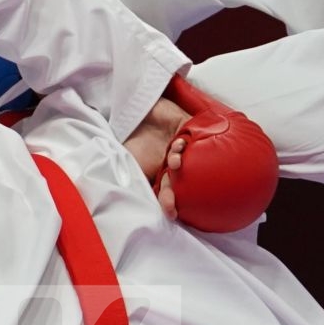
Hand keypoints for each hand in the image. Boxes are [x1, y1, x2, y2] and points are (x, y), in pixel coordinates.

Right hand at [122, 93, 189, 211]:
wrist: (134, 110)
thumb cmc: (131, 138)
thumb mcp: (129, 162)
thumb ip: (136, 179)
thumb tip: (133, 200)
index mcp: (160, 171)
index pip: (167, 189)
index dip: (169, 202)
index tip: (172, 214)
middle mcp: (173, 161)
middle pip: (180, 180)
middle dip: (178, 192)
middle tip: (176, 202)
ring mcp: (181, 146)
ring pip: (188, 160)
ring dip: (181, 163)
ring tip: (175, 162)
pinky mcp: (188, 129)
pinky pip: (193, 140)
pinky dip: (185, 144)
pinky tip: (178, 144)